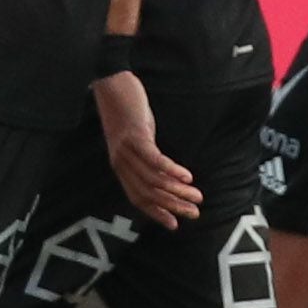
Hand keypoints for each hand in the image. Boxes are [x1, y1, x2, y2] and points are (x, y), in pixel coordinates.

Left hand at [95, 70, 198, 228]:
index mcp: (120, 166)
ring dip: (177, 191)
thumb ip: (142, 157)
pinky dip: (172, 170)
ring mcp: (127, 150)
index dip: (156, 213)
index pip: (137, 198)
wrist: (110, 83)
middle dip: (172, 206)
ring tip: (196, 196)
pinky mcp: (135, 136)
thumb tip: (163, 173)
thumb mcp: (133, 138)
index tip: (175, 224)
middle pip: (148, 193)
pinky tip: (188, 177)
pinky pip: (155, 159)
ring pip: (153, 179)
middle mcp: (121, 162)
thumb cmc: (125, 110)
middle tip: (194, 213)